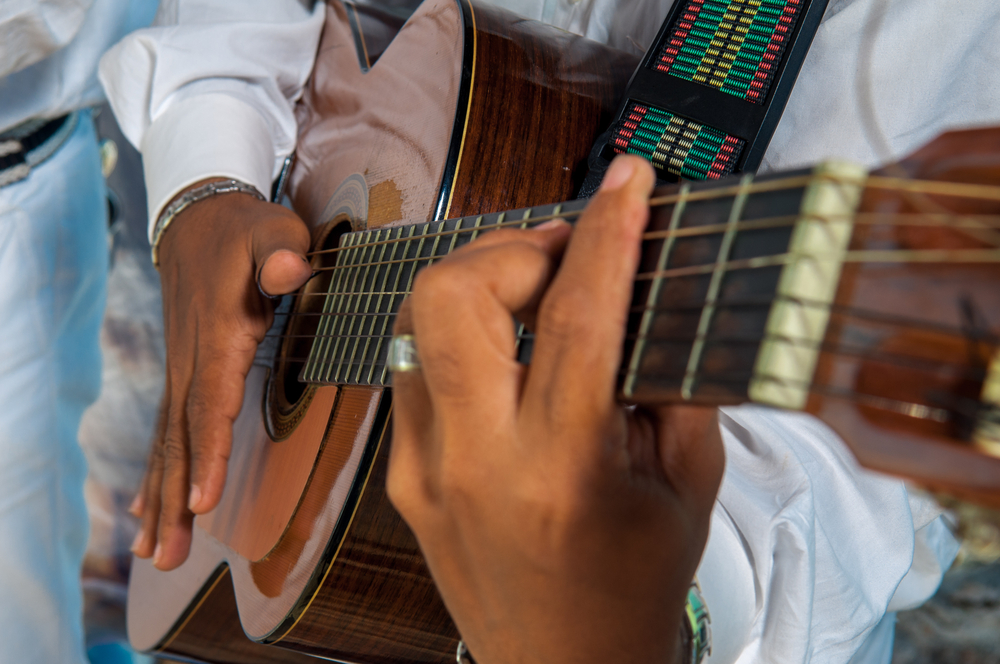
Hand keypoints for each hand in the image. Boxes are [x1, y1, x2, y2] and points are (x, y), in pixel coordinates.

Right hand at [130, 179, 312, 569]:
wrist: (196, 217)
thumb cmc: (246, 229)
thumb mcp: (273, 229)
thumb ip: (280, 251)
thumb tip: (290, 271)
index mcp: (221, 335)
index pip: (212, 401)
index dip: (209, 451)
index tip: (202, 500)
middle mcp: (194, 361)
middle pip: (181, 437)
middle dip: (176, 498)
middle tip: (168, 556)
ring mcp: (182, 369)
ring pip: (168, 442)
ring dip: (161, 498)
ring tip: (153, 552)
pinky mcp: (182, 372)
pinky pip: (165, 429)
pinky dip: (156, 471)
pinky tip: (144, 509)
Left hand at [387, 157, 724, 663]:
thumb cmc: (633, 587)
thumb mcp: (685, 484)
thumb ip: (670, 382)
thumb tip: (646, 293)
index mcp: (564, 469)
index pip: (575, 317)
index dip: (606, 232)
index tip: (626, 183)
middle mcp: (479, 464)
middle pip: (451, 297)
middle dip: (509, 247)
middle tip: (560, 253)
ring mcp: (427, 473)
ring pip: (417, 324)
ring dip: (479, 285)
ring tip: (532, 293)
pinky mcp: (404, 480)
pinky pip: (417, 372)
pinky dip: (462, 340)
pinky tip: (503, 355)